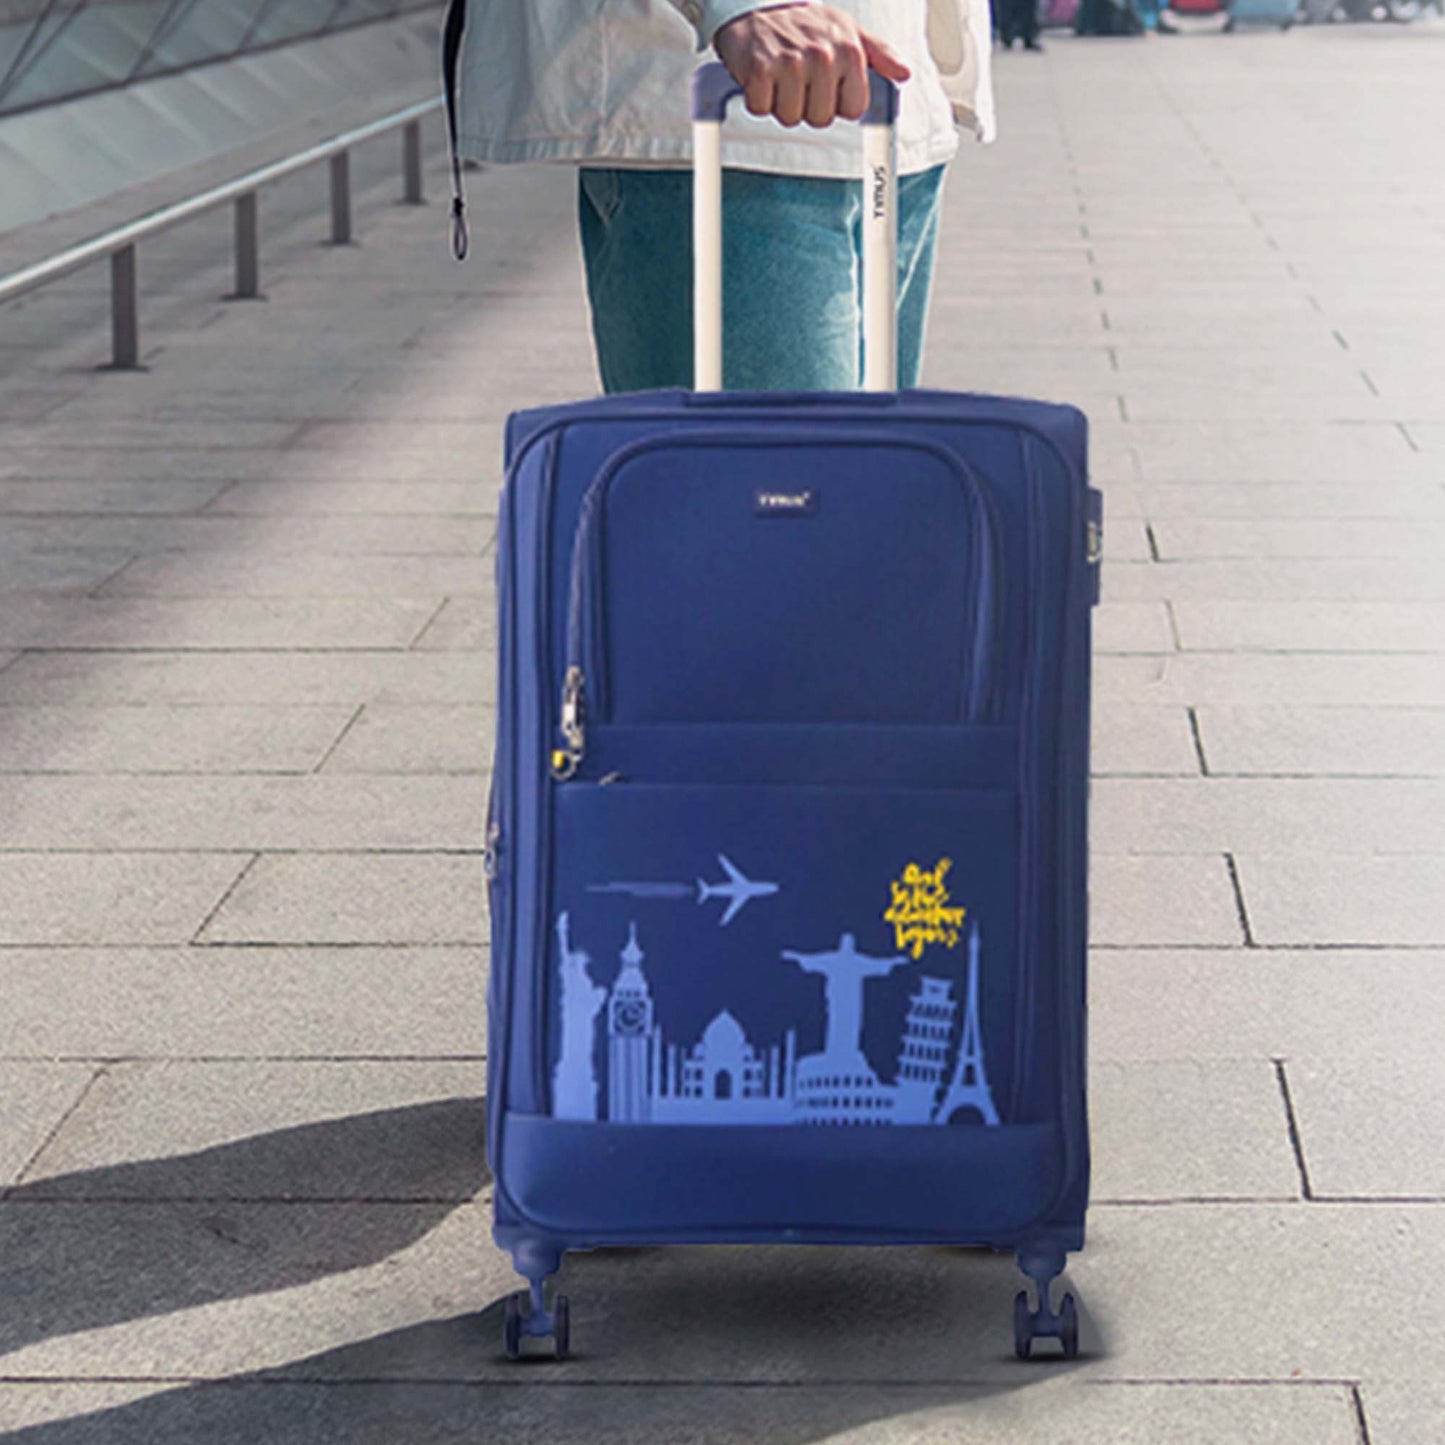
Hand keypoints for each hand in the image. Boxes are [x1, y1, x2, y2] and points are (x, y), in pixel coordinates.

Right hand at [713, 3, 909, 128]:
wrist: (757, 8)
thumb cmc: (806, 25)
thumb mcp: (849, 32)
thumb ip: (880, 54)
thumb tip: (904, 74)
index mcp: (849, 51)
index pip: (852, 111)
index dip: (836, 102)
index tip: (826, 83)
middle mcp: (823, 56)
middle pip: (821, 119)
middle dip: (807, 105)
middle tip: (799, 78)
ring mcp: (790, 62)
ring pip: (790, 118)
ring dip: (781, 103)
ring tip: (780, 76)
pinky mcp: (759, 70)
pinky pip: (761, 109)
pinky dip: (757, 98)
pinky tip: (762, 76)